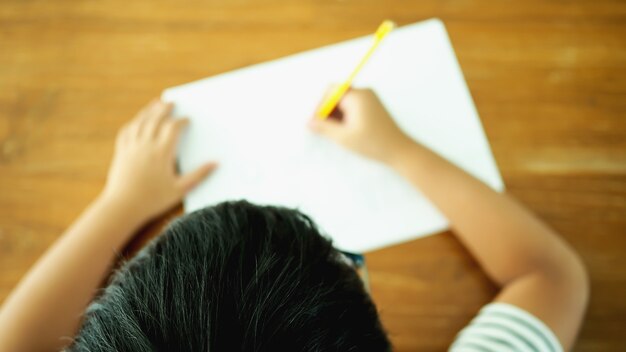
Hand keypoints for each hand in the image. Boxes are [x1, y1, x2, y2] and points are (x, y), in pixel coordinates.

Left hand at [101, 99, 216, 221]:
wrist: (123, 207)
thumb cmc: (153, 200)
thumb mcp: (180, 189)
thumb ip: (199, 175)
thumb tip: (215, 164)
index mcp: (162, 152)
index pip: (173, 128)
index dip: (181, 121)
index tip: (187, 120)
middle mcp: (146, 145)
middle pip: (156, 119)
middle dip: (164, 109)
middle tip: (171, 103)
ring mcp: (131, 147)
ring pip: (140, 122)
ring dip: (149, 110)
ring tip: (156, 104)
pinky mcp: (121, 152)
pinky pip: (126, 131)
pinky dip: (134, 122)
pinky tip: (137, 121)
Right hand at [308, 88, 412, 163]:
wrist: (400, 151)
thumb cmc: (373, 143)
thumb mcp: (344, 137)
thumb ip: (324, 127)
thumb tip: (309, 121)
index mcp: (357, 96)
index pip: (331, 91)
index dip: (319, 105)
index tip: (313, 121)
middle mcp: (364, 93)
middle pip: (336, 95)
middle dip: (326, 110)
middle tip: (318, 127)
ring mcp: (369, 99)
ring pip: (343, 102)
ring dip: (334, 115)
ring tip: (330, 131)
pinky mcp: (372, 107)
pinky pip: (352, 107)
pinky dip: (344, 117)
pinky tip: (341, 131)